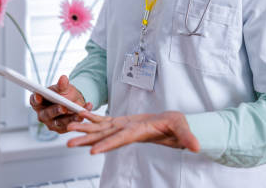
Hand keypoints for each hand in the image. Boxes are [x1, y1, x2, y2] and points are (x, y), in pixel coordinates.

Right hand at [29, 75, 92, 133]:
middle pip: (47, 114)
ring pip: (60, 122)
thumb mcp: (63, 88)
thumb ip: (62, 85)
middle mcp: (43, 115)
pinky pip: (71, 124)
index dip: (35, 99)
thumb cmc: (63, 93)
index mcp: (39, 103)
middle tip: (63, 108)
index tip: (39, 96)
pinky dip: (80, 117)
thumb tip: (63, 78)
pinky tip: (87, 108)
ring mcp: (52, 123)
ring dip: (70, 117)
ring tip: (79, 112)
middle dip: (55, 110)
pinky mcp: (62, 129)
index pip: (34, 101)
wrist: (73, 100)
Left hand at [66, 110, 199, 153]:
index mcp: (138, 133)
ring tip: (68, 128)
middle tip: (69, 143)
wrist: (173, 125)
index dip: (107, 145)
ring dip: (85, 128)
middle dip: (86, 140)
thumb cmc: (177, 127)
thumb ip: (188, 138)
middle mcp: (127, 132)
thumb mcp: (183, 130)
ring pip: (100, 128)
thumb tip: (197, 147)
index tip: (92, 151)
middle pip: (104, 137)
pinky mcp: (122, 121)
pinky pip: (104, 119)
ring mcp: (123, 127)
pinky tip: (81, 114)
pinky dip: (92, 117)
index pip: (120, 140)